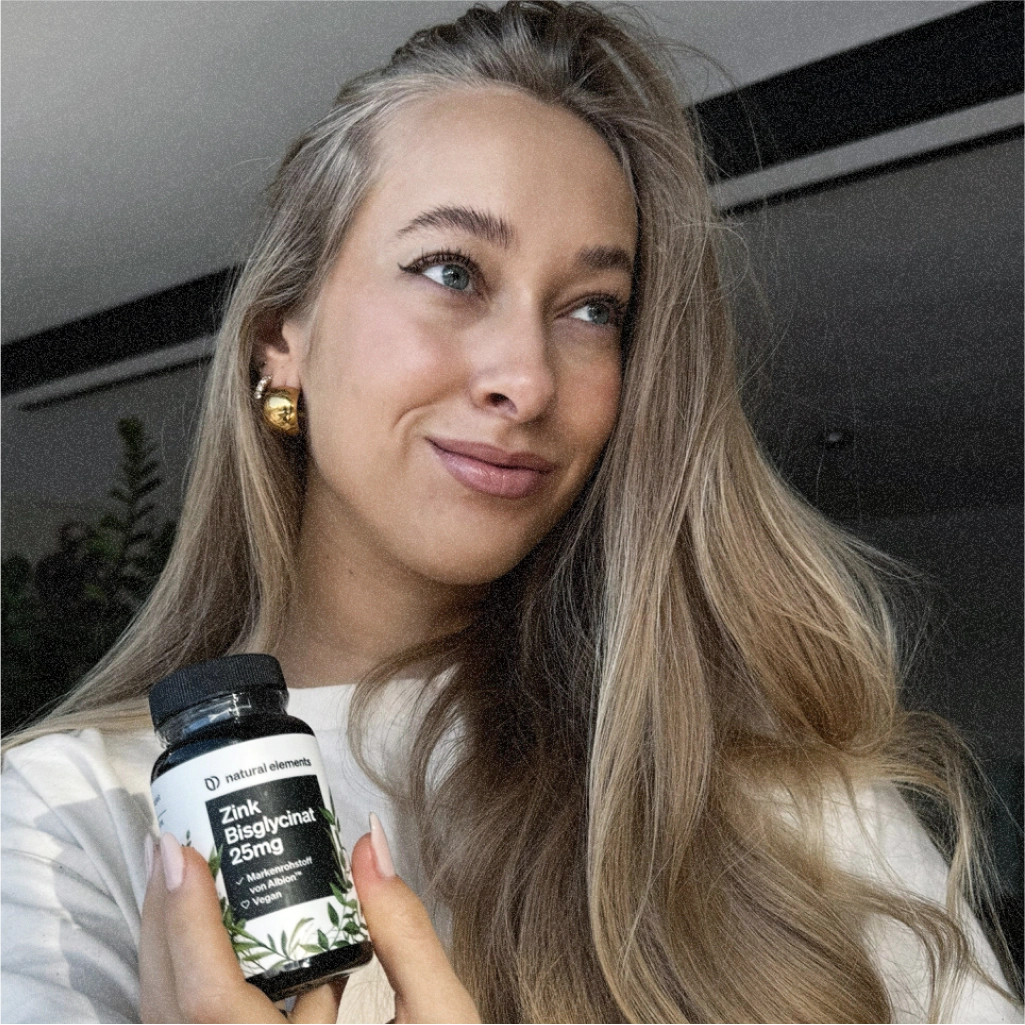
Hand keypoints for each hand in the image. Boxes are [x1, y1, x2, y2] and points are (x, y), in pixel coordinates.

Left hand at [139, 818, 480, 1023]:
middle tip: (178, 846)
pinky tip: (253, 935)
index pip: (209, 1001)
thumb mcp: (442, 1018)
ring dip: (179, 942)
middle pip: (173, 1005)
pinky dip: (214, 974)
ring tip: (198, 874)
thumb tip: (370, 848)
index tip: (178, 851)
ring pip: (179, 1016)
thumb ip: (406, 932)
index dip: (185, 920)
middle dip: (166, 917)